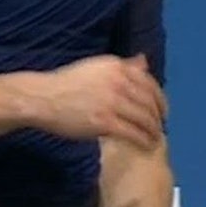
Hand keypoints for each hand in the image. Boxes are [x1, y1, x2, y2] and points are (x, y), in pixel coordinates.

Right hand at [34, 54, 166, 148]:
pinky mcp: (105, 122)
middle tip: (161, 126)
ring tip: (155, 138)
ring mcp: (112, 102)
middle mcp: (119, 82)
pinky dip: (143, 139)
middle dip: (158, 116)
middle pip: (149, 101)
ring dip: (153, 129)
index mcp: (118, 67)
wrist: (43, 98)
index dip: (160, 98)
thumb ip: (123, 65)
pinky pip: (132, 132)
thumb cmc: (68, 83)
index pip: (149, 83)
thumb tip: (144, 61)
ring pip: (143, 117)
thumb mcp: (97, 67)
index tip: (162, 109)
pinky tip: (146, 144)